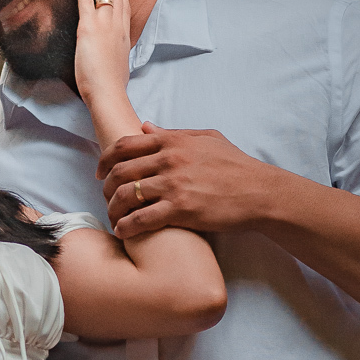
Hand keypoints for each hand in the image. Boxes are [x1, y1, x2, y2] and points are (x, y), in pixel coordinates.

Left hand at [73, 0, 130, 109]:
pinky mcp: (89, 27)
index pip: (124, 4)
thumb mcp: (119, 65)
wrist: (108, 91)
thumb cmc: (112, 85)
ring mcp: (105, 23)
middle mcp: (117, 24)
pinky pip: (86, 0)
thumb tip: (113, 57)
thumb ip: (115, 55)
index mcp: (123, 33)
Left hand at [99, 121, 274, 238]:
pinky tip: (123, 232)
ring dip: (113, 208)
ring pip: (127, 195)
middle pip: (120, 171)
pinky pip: (142, 219)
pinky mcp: (180, 209)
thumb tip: (145, 127)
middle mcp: (169, 160)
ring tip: (114, 217)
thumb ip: (173, 133)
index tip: (100, 173)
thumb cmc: (236, 166)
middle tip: (105, 198)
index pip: (125, 146)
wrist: (259, 192)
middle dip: (106, 187)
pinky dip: (126, 226)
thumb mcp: (205, 139)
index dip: (105, 160)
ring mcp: (174, 184)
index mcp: (173, 141)